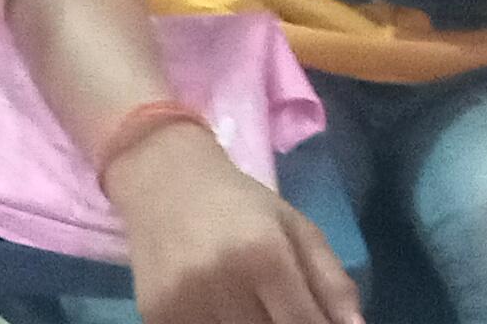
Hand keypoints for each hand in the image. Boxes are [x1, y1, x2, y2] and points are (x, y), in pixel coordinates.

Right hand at [110, 126, 361, 323]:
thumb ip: (331, 281)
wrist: (161, 176)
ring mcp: (184, 303)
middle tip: (279, 308)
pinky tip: (221, 311)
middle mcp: (223, 282)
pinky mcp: (155, 314)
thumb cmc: (238, 202)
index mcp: (265, 256)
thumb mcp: (295, 227)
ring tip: (252, 307)